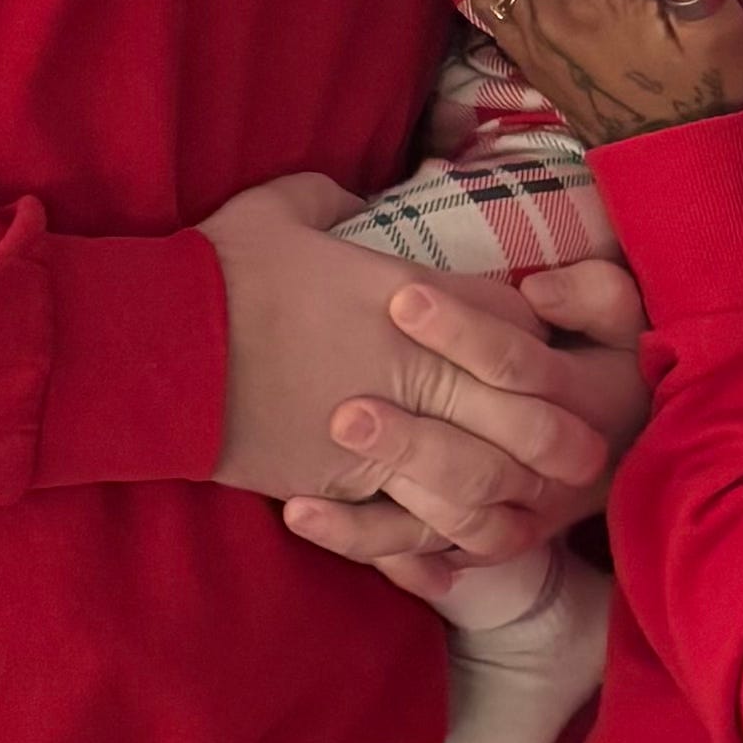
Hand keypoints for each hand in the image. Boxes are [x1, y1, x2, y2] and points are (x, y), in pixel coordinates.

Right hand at [206, 173, 623, 555]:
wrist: (158, 352)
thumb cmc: (221, 273)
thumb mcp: (287, 207)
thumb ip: (337, 202)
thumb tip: (355, 205)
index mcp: (413, 298)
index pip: (515, 329)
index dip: (536, 344)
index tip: (534, 353)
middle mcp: (416, 370)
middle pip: (528, 413)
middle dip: (563, 432)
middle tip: (584, 450)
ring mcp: (385, 435)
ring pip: (486, 480)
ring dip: (516, 494)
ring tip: (532, 503)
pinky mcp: (344, 485)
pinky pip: (417, 521)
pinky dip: (441, 537)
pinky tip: (456, 540)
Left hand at [285, 256, 646, 578]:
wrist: (626, 442)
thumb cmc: (607, 358)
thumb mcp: (622, 318)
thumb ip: (593, 295)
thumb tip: (539, 293)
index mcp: (584, 403)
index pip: (520, 367)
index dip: (462, 333)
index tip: (400, 298)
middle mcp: (551, 473)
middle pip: (475, 463)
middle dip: (409, 439)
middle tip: (343, 412)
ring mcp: (515, 515)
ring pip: (446, 520)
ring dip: (374, 506)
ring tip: (307, 480)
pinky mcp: (483, 539)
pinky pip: (422, 551)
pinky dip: (365, 539)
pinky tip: (304, 513)